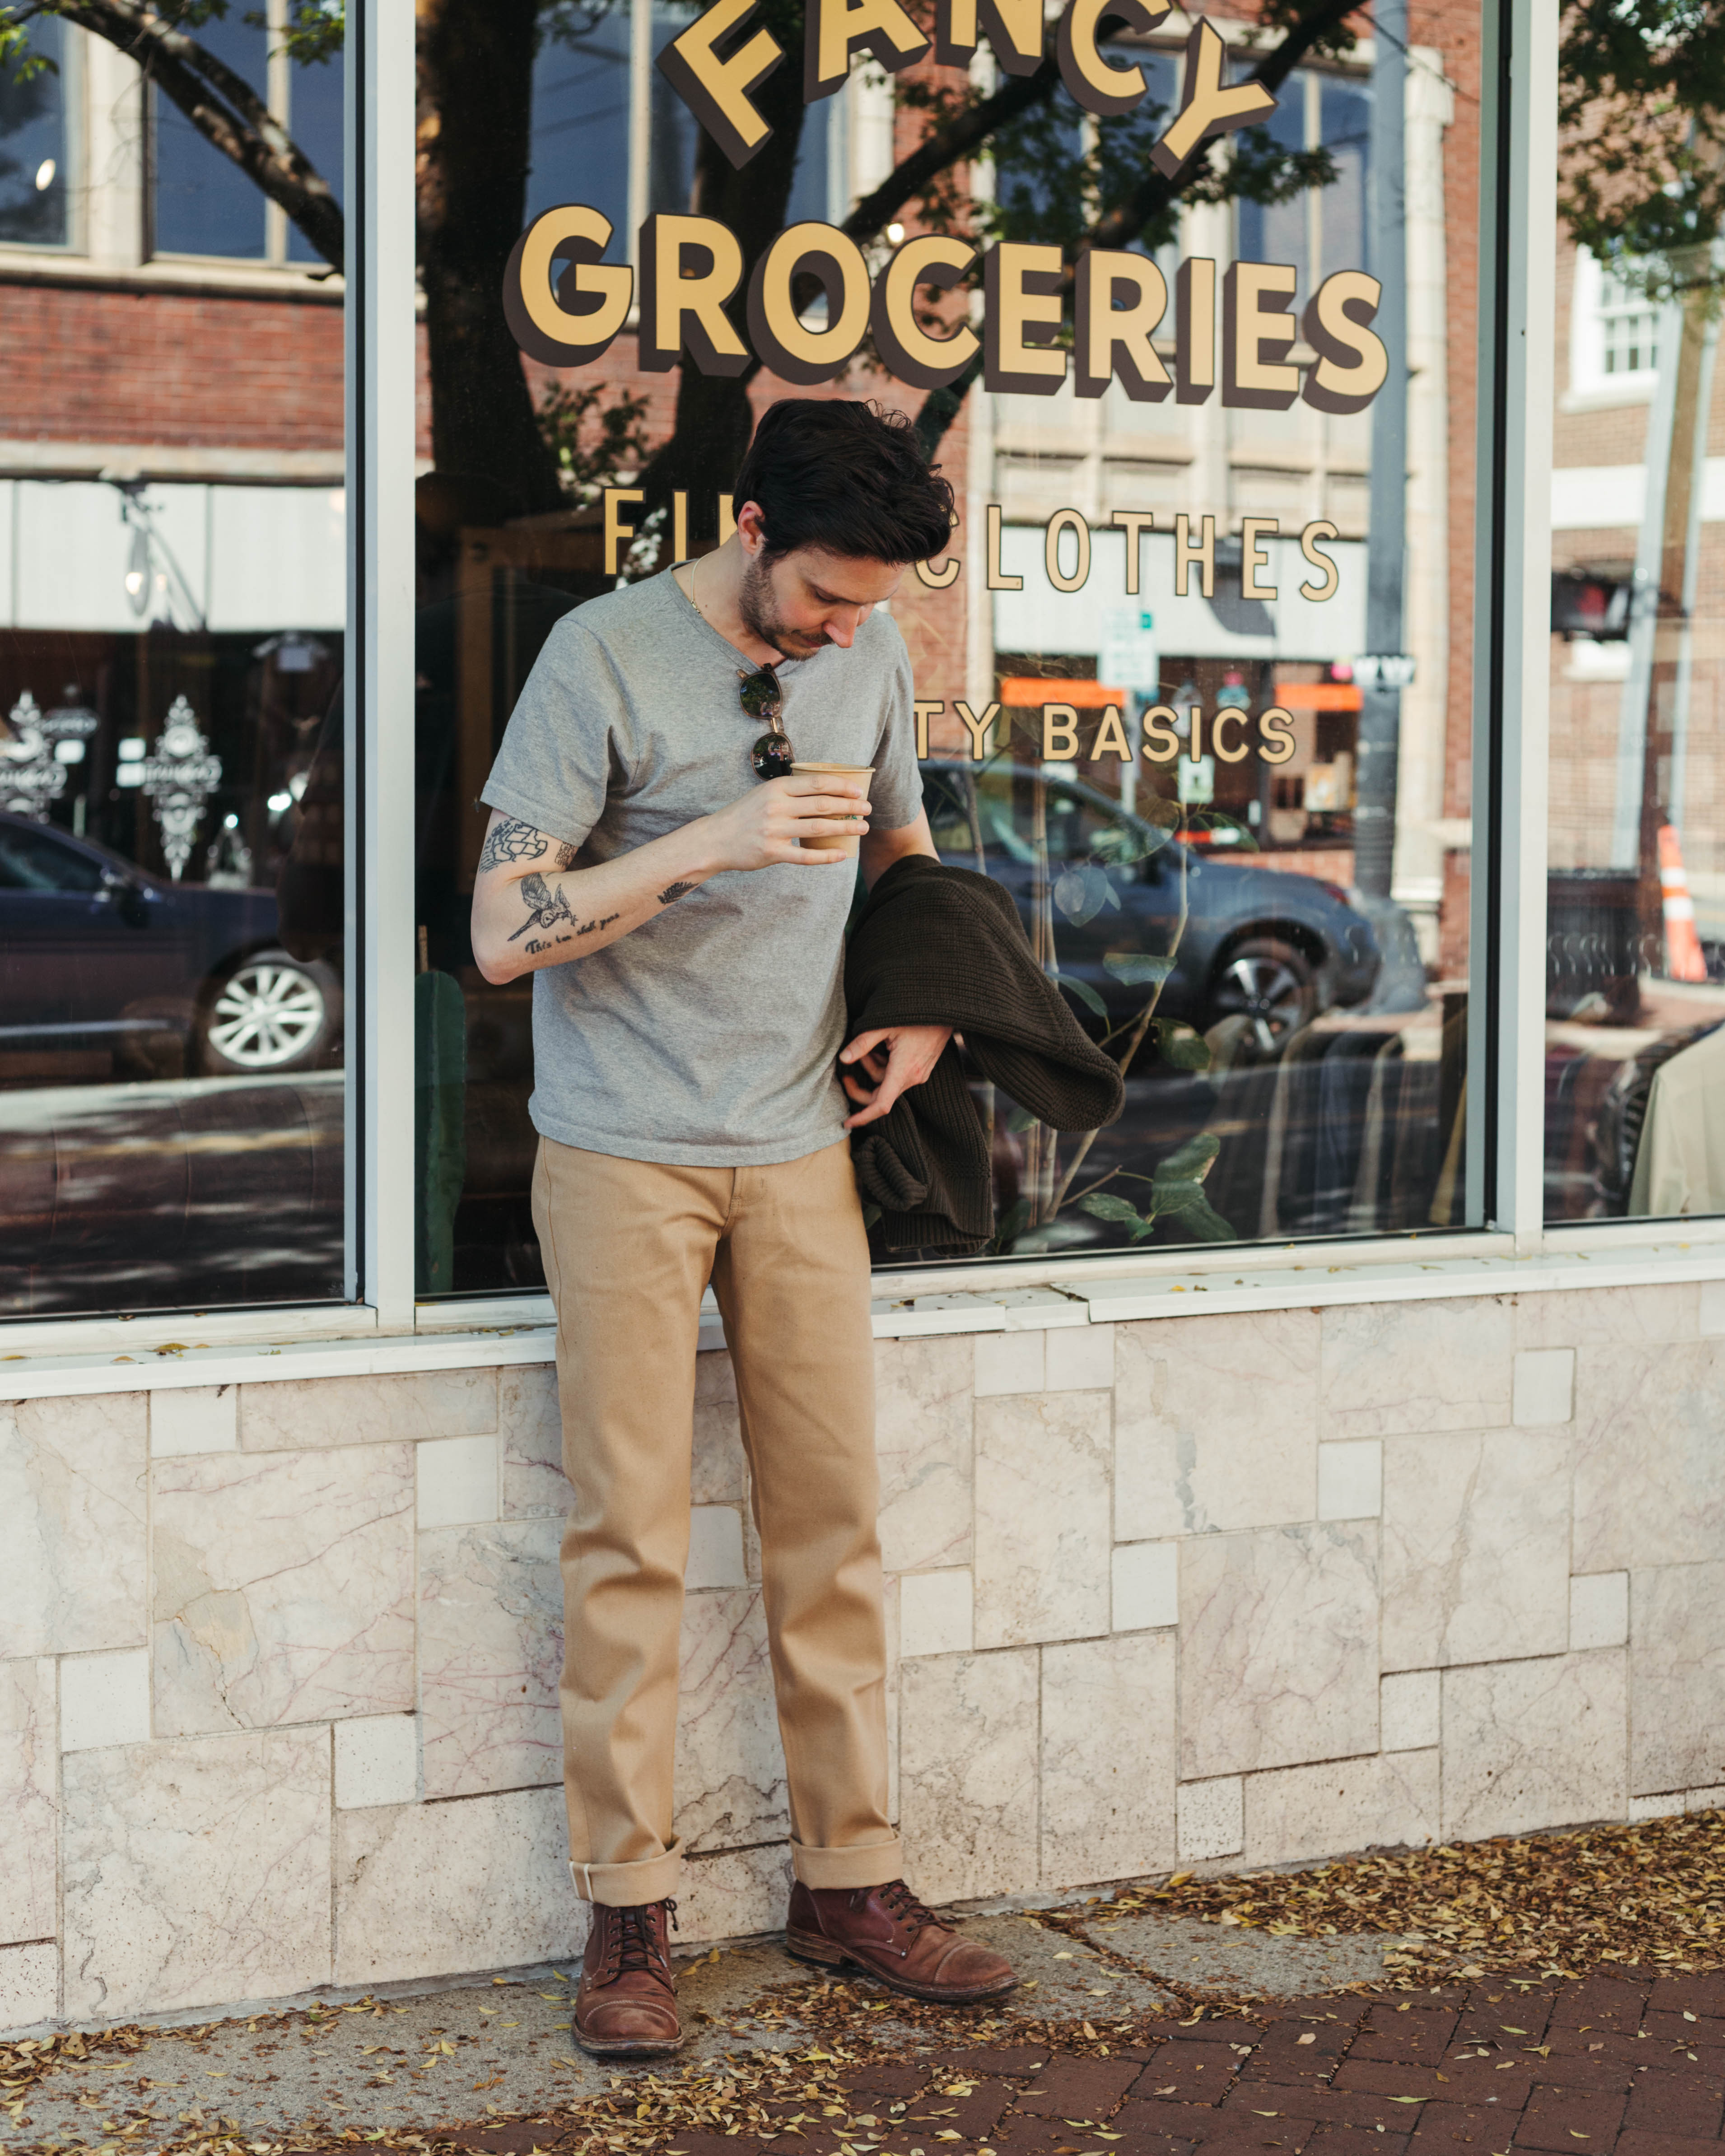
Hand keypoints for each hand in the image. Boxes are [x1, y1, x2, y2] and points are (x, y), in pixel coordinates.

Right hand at [697, 775, 870, 872]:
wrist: (715, 839)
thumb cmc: (744, 815)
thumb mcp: (764, 794)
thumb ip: (790, 792)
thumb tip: (824, 791)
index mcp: (777, 788)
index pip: (817, 783)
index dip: (842, 786)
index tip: (859, 790)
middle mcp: (776, 807)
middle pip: (822, 804)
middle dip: (850, 806)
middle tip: (867, 809)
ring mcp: (774, 831)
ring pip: (819, 828)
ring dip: (845, 828)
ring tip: (862, 828)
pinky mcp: (772, 853)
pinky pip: (805, 856)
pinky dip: (826, 856)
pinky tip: (842, 854)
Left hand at [839, 1023, 952, 1129]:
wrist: (944, 1011)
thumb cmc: (915, 1015)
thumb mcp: (884, 1026)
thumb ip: (862, 1044)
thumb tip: (844, 1058)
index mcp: (903, 1070)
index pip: (881, 1105)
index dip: (863, 1117)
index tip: (847, 1123)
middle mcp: (913, 1077)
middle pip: (881, 1096)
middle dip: (861, 1088)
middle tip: (846, 1076)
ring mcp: (919, 1074)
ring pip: (888, 1083)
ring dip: (873, 1070)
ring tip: (868, 1050)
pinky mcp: (922, 1069)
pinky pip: (898, 1077)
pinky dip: (885, 1068)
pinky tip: (883, 1050)